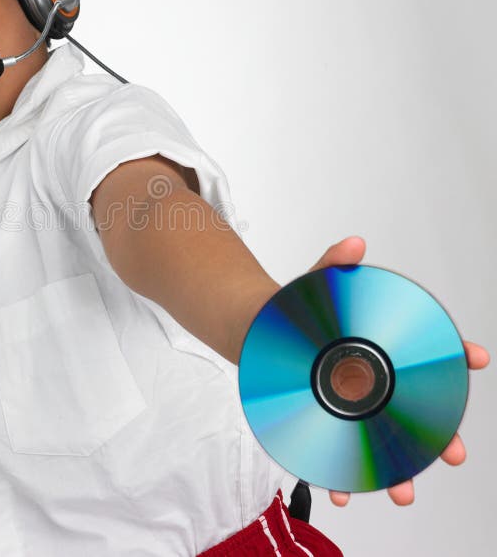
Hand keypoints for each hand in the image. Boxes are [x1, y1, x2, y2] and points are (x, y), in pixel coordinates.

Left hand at [307, 236, 490, 506]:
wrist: (260, 332)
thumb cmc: (299, 313)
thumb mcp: (315, 286)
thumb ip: (334, 265)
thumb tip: (354, 243)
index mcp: (381, 349)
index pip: (430, 352)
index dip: (456, 354)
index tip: (475, 357)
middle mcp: (376, 382)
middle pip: (419, 413)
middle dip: (441, 437)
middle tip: (453, 453)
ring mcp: (353, 406)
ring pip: (385, 445)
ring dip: (399, 472)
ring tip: (402, 492)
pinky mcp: (326, 422)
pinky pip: (338, 455)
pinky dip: (339, 478)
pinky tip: (338, 492)